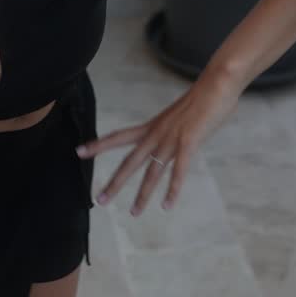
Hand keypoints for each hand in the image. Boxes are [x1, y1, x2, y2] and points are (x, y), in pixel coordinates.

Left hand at [76, 78, 238, 215]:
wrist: (216, 83)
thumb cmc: (202, 98)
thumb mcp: (179, 117)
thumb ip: (173, 131)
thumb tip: (175, 141)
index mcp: (152, 126)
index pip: (118, 136)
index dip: (99, 145)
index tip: (79, 152)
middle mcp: (156, 133)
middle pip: (129, 161)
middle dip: (114, 182)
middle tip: (99, 200)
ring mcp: (171, 138)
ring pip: (151, 172)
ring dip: (142, 194)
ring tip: (134, 213)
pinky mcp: (189, 142)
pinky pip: (178, 171)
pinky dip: (172, 190)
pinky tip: (167, 206)